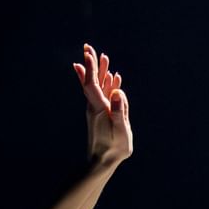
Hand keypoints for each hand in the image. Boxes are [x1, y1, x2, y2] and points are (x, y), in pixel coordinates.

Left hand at [75, 43, 132, 165]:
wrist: (102, 161)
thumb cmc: (114, 148)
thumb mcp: (120, 131)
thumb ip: (120, 112)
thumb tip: (118, 93)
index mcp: (99, 108)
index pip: (92, 84)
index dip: (90, 68)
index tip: (88, 53)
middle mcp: (95, 106)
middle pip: (92, 81)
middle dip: (92, 64)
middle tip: (88, 47)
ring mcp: (97, 110)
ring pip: (98, 86)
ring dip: (99, 71)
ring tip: (102, 57)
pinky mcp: (101, 114)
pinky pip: (102, 94)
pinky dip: (106, 84)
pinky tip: (112, 79)